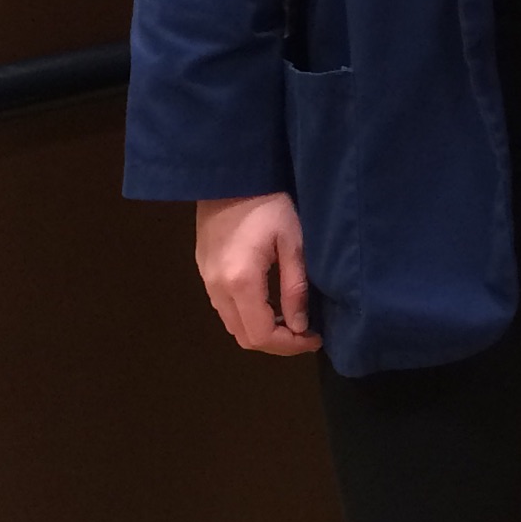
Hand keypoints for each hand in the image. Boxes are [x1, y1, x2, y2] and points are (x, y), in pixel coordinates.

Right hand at [194, 192, 321, 354]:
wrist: (230, 176)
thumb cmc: (269, 203)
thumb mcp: (293, 242)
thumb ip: (295, 287)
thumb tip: (301, 326)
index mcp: (241, 281)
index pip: (261, 335)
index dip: (290, 345)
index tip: (316, 337)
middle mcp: (217, 288)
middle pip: (244, 337)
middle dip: (278, 343)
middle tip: (307, 333)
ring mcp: (207, 281)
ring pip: (233, 325)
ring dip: (262, 330)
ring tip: (292, 319)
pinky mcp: (204, 271)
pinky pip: (225, 309)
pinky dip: (249, 316)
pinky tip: (271, 303)